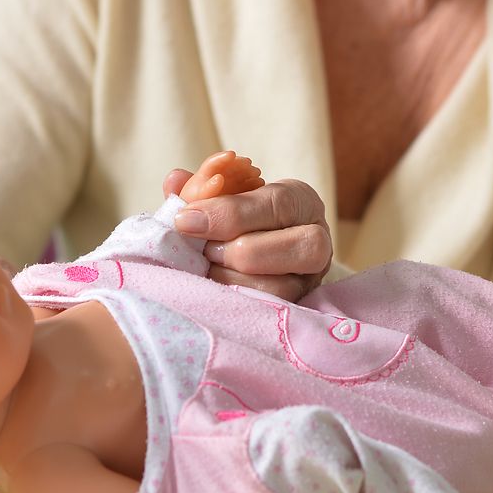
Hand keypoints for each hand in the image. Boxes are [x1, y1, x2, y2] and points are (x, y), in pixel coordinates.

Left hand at [162, 170, 331, 299]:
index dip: (230, 212)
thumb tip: (175, 180)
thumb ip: (199, 189)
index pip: (278, 203)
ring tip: (209, 269)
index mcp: (301, 202)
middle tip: (205, 250)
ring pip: (284, 285)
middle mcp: (317, 241)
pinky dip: (236, 302)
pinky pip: (270, 312)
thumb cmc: (236, 220)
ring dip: (235, 279)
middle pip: (301, 246)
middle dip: (241, 250)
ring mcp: (309, 280)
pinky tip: (213, 292)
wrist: (252, 253)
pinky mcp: (294, 308)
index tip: (187, 220)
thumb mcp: (222, 198)